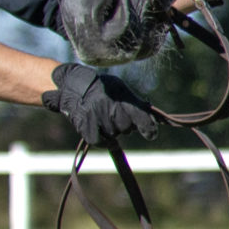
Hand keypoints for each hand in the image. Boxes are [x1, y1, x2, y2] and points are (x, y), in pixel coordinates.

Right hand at [42, 63, 159, 146]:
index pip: (143, 120)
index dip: (149, 129)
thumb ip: (137, 104)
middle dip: (125, 123)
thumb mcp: (122, 89)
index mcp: (124, 99)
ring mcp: (99, 120)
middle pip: (128, 128)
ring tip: (101, 114)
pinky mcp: (86, 128)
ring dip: (112, 128)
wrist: (73, 86)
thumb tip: (154, 121)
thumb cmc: (103, 88)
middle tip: (113, 112)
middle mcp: (112, 110)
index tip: (151, 135)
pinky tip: (98, 128)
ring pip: (115, 134)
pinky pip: (102, 142)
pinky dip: (102, 139)